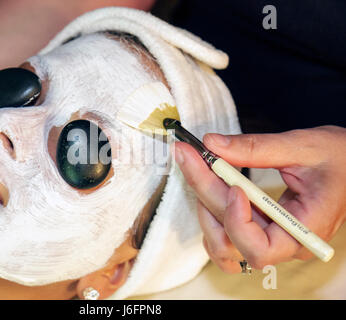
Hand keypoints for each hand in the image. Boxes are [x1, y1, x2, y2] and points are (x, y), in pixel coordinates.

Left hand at [174, 125, 345, 272]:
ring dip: (204, 208)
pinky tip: (209, 184)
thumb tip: (212, 143)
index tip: (231, 185)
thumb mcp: (303, 146)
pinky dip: (211, 214)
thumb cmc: (339, 157)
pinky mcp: (261, 231)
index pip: (260, 248)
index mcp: (305, 229)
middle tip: (187, 155)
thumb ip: (256, 147)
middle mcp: (286, 244)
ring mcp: (272, 240)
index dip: (236, 221)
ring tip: (199, 168)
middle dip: (206, 193)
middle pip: (231, 239)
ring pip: (222, 244)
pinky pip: (226, 236)